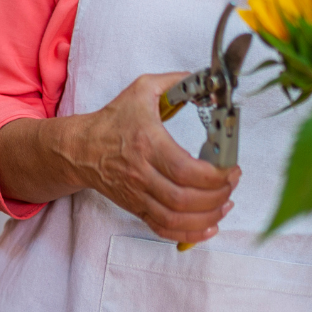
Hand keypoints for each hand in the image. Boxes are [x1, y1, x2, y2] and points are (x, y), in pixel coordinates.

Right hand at [63, 72, 238, 243]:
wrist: (78, 148)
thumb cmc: (113, 120)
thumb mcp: (142, 90)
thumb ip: (176, 81)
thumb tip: (206, 79)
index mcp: (147, 144)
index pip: (185, 170)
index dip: (215, 176)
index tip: (232, 168)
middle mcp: (142, 174)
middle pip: (184, 198)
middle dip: (217, 195)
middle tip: (232, 182)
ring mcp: (138, 194)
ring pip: (176, 218)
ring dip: (208, 216)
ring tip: (226, 203)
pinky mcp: (136, 208)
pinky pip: (163, 229)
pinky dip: (189, 233)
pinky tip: (209, 225)